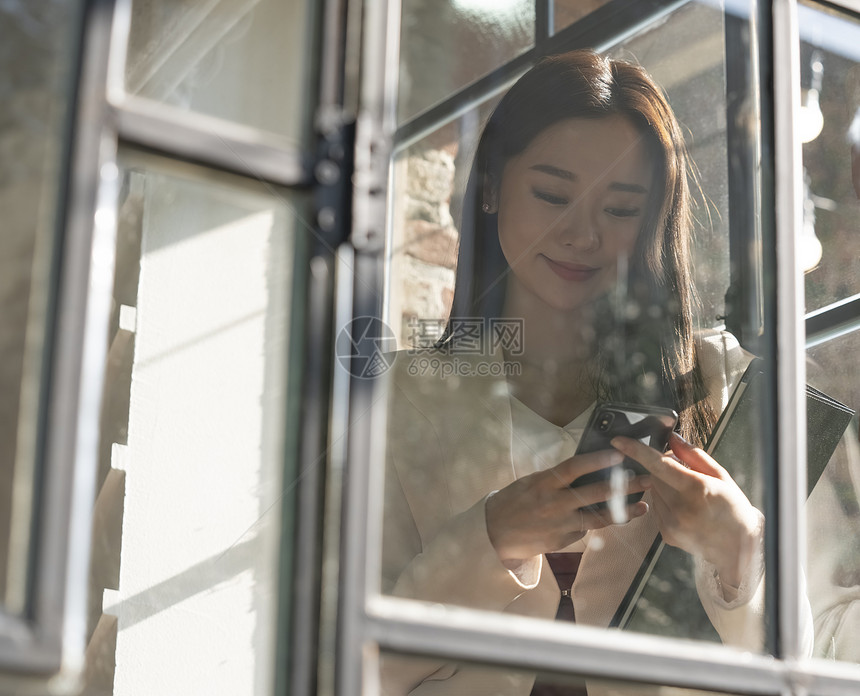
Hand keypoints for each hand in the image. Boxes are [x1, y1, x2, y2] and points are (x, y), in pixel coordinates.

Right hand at [485, 450, 649, 563]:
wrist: (496, 533)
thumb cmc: (514, 501)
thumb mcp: (532, 483)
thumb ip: (557, 478)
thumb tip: (586, 469)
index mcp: (544, 483)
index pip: (574, 467)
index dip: (597, 461)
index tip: (618, 455)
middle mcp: (553, 503)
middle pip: (594, 493)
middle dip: (623, 486)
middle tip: (645, 480)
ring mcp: (559, 524)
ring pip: (597, 517)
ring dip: (622, 511)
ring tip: (642, 506)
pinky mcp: (562, 541)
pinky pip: (585, 529)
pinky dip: (599, 523)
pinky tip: (615, 518)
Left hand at [611, 432, 762, 590]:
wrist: (740, 548)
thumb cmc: (734, 509)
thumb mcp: (721, 476)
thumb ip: (693, 455)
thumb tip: (672, 439)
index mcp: (696, 489)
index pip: (658, 465)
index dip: (636, 451)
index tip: (619, 441)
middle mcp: (680, 509)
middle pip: (654, 476)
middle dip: (663, 470)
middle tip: (683, 472)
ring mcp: (671, 524)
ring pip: (654, 492)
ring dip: (664, 487)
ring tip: (688, 495)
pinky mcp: (666, 534)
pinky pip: (656, 508)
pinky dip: (665, 503)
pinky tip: (685, 509)